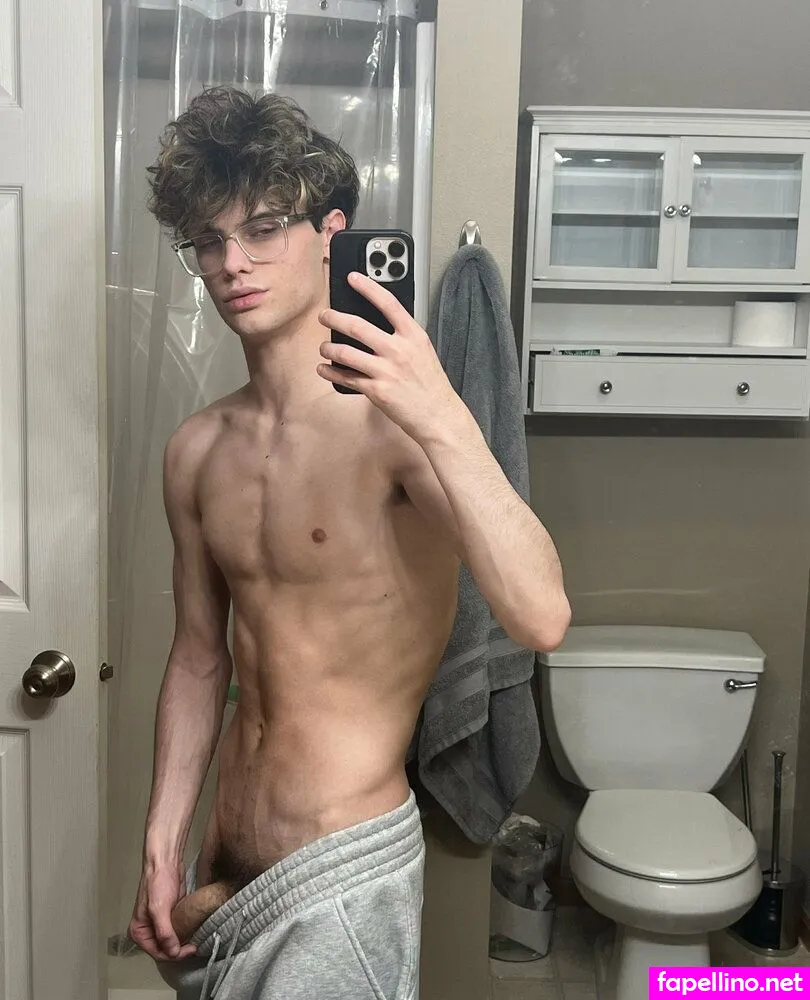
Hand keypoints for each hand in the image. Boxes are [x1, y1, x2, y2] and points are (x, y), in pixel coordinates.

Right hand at [129, 863, 196, 961]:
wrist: (166, 863)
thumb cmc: (158, 883)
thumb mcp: (159, 909)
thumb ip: (164, 933)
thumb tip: (173, 952)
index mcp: (139, 932)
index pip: (158, 953)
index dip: (174, 955)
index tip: (190, 949)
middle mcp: (148, 931)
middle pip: (165, 949)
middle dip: (179, 950)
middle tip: (195, 946)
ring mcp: (159, 924)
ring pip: (172, 942)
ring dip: (183, 943)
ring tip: (196, 941)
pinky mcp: (170, 916)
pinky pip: (178, 931)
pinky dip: (185, 934)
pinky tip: (194, 932)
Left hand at [317, 271, 466, 442]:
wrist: (438, 415)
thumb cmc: (431, 384)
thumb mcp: (423, 351)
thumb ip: (403, 337)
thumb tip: (377, 325)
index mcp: (413, 336)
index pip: (388, 303)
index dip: (368, 287)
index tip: (352, 278)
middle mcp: (399, 350)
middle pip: (358, 326)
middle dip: (335, 318)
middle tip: (324, 315)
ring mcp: (386, 371)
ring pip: (346, 353)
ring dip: (329, 348)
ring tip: (324, 347)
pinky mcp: (377, 391)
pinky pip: (346, 378)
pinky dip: (331, 372)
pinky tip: (323, 369)